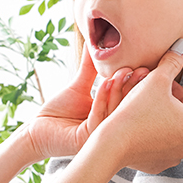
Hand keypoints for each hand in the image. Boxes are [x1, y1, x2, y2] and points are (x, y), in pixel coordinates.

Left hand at [22, 48, 146, 161]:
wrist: (37, 129)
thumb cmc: (58, 111)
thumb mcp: (79, 87)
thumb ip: (90, 69)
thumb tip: (95, 43)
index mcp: (111, 116)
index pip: (129, 101)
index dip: (137, 84)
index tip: (144, 66)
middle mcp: (109, 128)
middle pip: (127, 108)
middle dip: (134, 87)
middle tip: (140, 69)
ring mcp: (99, 135)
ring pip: (115, 112)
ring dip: (119, 90)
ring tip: (122, 72)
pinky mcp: (86, 140)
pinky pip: (98, 118)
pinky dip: (102, 99)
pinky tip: (105, 83)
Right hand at [88, 38, 182, 173]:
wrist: (112, 142)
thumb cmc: (137, 110)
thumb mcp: (156, 80)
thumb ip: (172, 61)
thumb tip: (182, 45)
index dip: (169, 85)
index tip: (153, 83)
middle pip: (179, 113)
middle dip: (164, 101)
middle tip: (146, 93)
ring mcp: (175, 157)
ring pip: (168, 128)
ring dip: (157, 116)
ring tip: (139, 106)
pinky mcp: (158, 164)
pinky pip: (157, 144)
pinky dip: (149, 134)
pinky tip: (136, 125)